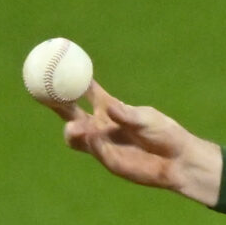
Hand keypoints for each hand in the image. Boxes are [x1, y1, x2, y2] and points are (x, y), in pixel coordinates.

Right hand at [55, 82, 223, 205]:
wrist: (178, 160)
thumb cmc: (164, 134)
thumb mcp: (146, 119)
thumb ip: (126, 114)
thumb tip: (109, 107)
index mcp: (108, 107)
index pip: (85, 90)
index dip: (71, 77)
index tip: (59, 64)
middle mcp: (100, 123)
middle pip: (69, 112)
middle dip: (56, 102)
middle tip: (47, 94)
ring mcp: (102, 143)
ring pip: (75, 135)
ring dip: (72, 129)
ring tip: (74, 126)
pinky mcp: (108, 160)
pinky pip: (94, 150)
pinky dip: (91, 143)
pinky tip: (93, 137)